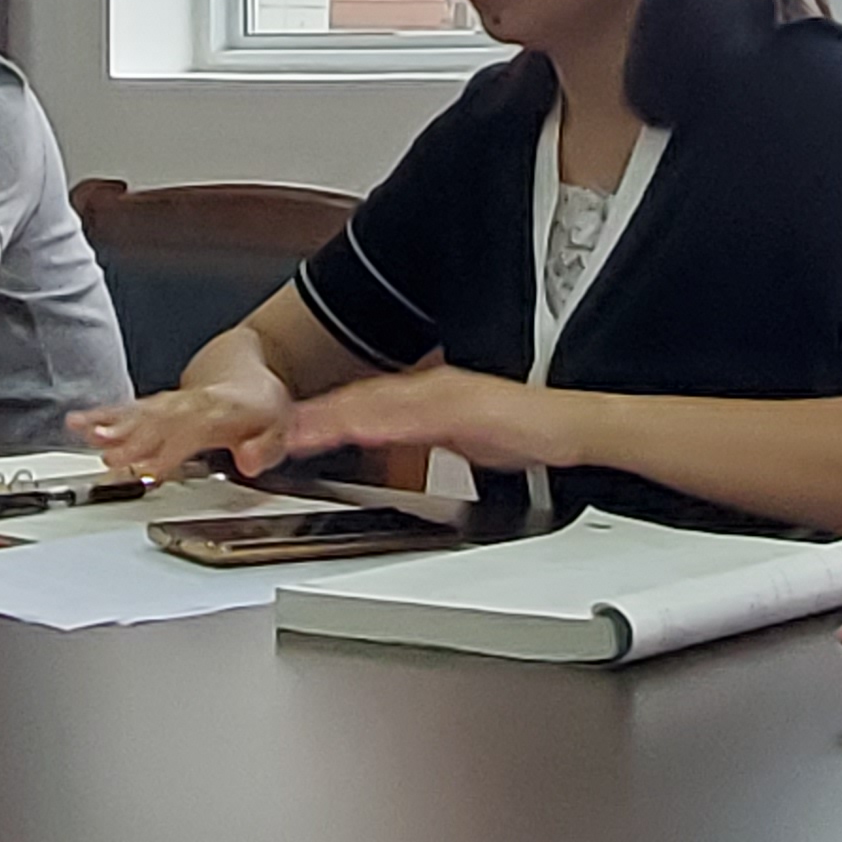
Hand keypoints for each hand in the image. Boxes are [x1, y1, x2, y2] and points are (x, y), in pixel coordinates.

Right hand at [73, 372, 297, 481]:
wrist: (243, 372)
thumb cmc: (258, 404)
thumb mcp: (278, 427)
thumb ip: (266, 446)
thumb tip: (251, 461)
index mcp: (222, 410)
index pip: (193, 431)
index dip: (171, 450)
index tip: (150, 469)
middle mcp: (190, 404)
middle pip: (159, 421)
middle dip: (134, 438)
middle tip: (109, 454)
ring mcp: (170, 403)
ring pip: (139, 411)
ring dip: (111, 423)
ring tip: (85, 434)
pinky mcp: (155, 405)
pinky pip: (127, 408)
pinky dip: (101, 415)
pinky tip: (78, 423)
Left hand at [275, 366, 574, 474]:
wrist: (570, 426)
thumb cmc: (523, 434)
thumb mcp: (459, 443)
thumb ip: (424, 443)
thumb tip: (394, 451)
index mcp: (425, 399)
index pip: (362, 407)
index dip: (321, 419)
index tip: (284, 434)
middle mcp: (429, 391)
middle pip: (358, 402)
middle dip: (313, 417)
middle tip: (271, 435)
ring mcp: (446, 397)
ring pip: (378, 404)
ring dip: (335, 417)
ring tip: (297, 432)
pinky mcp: (466, 409)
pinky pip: (416, 416)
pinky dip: (384, 421)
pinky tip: (359, 427)